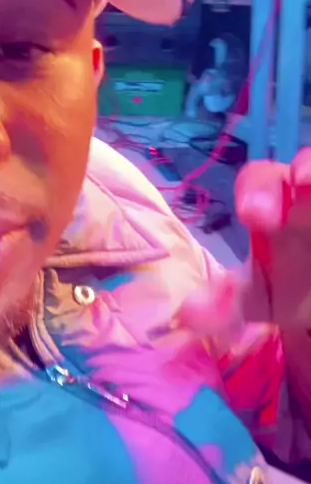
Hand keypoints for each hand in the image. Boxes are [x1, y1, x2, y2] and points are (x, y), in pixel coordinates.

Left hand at [236, 148, 310, 327]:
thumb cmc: (291, 283)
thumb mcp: (259, 297)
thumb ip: (225, 303)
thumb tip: (186, 315)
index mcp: (273, 202)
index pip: (261, 180)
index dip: (258, 191)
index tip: (255, 213)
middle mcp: (309, 192)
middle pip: (310, 168)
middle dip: (310, 169)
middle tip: (303, 181)